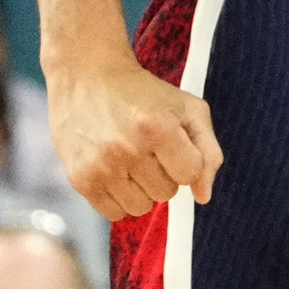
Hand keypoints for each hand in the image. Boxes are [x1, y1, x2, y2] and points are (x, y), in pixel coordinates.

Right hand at [50, 53, 221, 220]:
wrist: (88, 75)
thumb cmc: (145, 94)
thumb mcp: (187, 108)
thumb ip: (208, 152)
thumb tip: (203, 196)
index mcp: (158, 127)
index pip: (189, 174)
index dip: (186, 161)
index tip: (173, 144)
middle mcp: (128, 148)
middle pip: (166, 193)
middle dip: (163, 173)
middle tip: (148, 148)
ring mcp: (101, 167)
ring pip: (141, 208)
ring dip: (142, 189)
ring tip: (131, 160)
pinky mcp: (80, 180)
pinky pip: (114, 213)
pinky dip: (119, 198)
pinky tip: (114, 171)